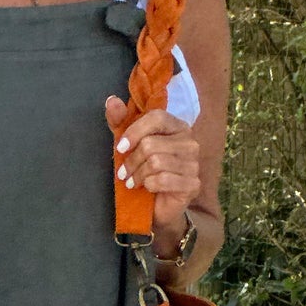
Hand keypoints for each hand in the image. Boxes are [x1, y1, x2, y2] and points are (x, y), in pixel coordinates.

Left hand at [106, 96, 200, 250]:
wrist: (157, 204)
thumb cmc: (144, 170)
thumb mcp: (129, 143)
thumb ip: (120, 121)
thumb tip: (111, 101)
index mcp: (177, 126)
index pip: (157, 117)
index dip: (134, 131)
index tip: (120, 147)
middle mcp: (190, 142)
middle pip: (152, 144)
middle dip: (132, 160)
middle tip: (123, 172)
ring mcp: (194, 164)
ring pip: (156, 162)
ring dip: (138, 174)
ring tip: (132, 181)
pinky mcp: (193, 184)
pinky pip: (163, 180)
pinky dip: (149, 185)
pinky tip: (146, 188)